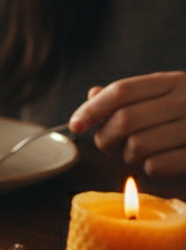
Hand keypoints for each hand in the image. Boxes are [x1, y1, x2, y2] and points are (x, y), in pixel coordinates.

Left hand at [70, 72, 185, 177]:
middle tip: (110, 144)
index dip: (92, 109)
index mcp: (173, 82)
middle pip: (125, 120)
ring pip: (138, 146)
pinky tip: (161, 161)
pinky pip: (157, 166)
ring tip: (139, 152)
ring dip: (128, 156)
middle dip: (106, 137)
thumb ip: (132, 95)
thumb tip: (93, 95)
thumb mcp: (168, 93)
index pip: (122, 91)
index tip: (75, 125)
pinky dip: (150, 168)